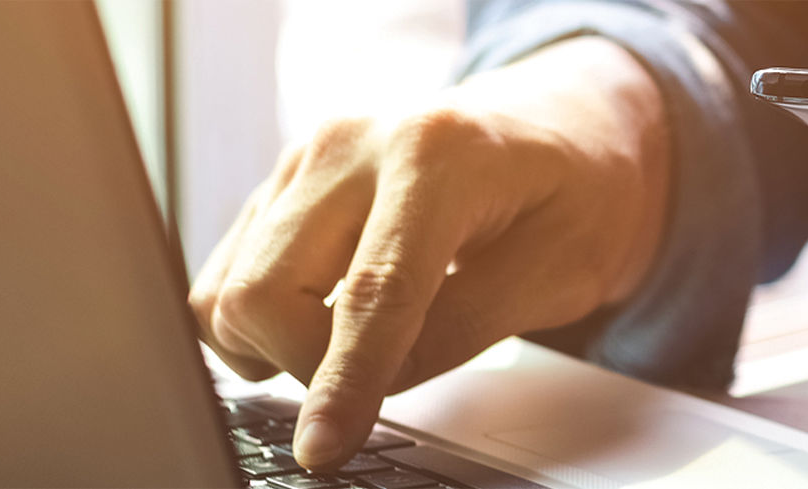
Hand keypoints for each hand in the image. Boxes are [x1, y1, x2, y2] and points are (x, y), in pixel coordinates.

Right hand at [187, 37, 669, 468]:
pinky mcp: (281, 182)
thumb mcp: (562, 270)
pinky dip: (266, 320)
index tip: (323, 448)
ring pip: (230, 290)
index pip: (374, 291)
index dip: (344, 381)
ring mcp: (305, 158)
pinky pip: (231, 275)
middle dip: (309, 365)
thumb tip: (374, 385)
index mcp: (436, 153)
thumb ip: (465, 326)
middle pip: (265, 292)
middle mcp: (351, 144)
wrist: (562, 126)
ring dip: (280, 345)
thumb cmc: (577, 189)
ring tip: (364, 338)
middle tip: (382, 373)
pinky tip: (330, 315)